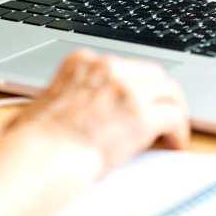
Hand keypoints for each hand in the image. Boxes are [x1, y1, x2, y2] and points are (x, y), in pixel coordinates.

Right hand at [6, 49, 188, 176]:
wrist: (42, 154)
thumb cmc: (36, 137)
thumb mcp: (46, 100)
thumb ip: (64, 95)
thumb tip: (63, 111)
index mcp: (82, 61)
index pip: (122, 66)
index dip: (135, 87)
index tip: (137, 102)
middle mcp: (107, 67)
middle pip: (151, 72)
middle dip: (159, 95)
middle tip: (163, 115)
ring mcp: (126, 89)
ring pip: (169, 90)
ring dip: (173, 110)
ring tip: (172, 132)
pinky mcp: (141, 115)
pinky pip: (175, 116)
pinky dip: (179, 132)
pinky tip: (174, 145)